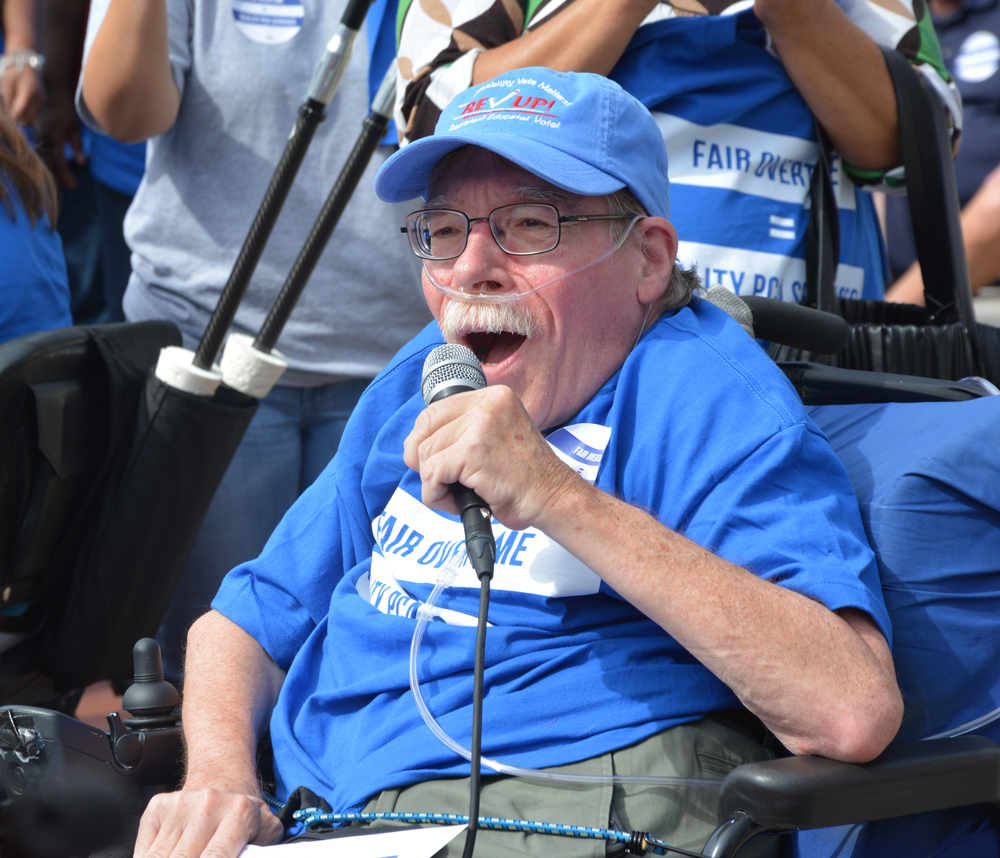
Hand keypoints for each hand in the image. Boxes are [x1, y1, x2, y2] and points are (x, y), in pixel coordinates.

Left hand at [0, 65, 43, 124]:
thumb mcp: (6, 84)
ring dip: (24, 117)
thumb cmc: (13, 73)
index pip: (20, 110)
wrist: (26, 63)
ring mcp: (42, 99)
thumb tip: (9, 114)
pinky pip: (36, 112)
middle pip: (28, 116)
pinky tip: (22, 109)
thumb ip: (8, 100)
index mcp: (28, 92)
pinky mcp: (43, 100)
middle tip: (11, 116)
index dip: (13, 116)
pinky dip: (28, 114)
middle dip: (19, 118)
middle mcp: (38, 98)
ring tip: (16, 112)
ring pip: (33, 116)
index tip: (8, 118)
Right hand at [36, 88, 85, 188]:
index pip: (58, 163)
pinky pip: (42, 151)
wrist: (51, 91)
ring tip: (66, 180)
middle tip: (72, 186)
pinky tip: (58, 167)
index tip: (74, 186)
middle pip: (50, 163)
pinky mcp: (37, 133)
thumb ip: (78, 146)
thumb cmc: (66, 109)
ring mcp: (37, 136)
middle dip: (60, 176)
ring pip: (45, 158)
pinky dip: (50, 161)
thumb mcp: (75, 128)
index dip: (65, 176)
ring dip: (55, 169)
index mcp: (52, 138)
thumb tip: (81, 163)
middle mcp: (42, 138)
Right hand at [135, 787, 282, 857]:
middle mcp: (207, 805)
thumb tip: (252, 856)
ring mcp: (179, 805)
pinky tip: (170, 854)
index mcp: (239, 813)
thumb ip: (262, 851)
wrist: (223, 780)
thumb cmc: (242, 816)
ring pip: (157, 857)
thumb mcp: (265, 832)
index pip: (215, 857)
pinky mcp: (158, 807)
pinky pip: (143, 852)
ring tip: (190, 853)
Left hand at [403, 385, 579, 531]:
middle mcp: (488, 404)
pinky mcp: (473, 452)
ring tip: (459, 494)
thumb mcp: (497, 437)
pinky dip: (436, 496)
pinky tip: (457, 502)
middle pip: (424, 427)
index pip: (435, 410)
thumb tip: (416, 443)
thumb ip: (465, 431)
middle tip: (438, 480)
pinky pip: (431, 474)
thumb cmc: (525, 478)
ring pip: (425, 453)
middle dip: (422, 458)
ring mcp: (480, 426)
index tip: (432, 461)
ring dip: (433, 483)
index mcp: (493, 397)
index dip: (425, 439)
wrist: (553, 498)